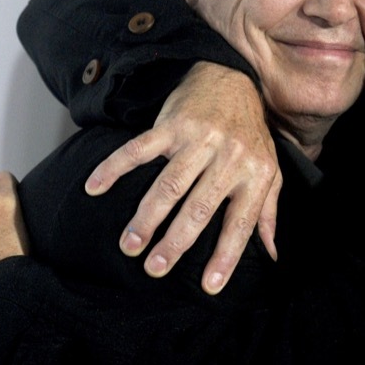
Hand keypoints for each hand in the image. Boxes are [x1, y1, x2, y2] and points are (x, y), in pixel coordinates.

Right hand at [83, 62, 281, 294]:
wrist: (233, 78)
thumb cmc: (250, 134)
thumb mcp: (270, 171)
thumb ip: (268, 213)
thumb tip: (271, 256)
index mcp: (256, 174)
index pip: (241, 223)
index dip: (226, 256)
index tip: (209, 286)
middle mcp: (229, 157)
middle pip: (198, 208)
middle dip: (175, 242)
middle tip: (154, 268)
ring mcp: (199, 139)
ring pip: (168, 184)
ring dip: (146, 217)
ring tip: (129, 245)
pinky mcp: (172, 124)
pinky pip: (139, 149)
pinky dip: (114, 168)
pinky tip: (94, 187)